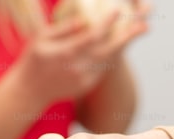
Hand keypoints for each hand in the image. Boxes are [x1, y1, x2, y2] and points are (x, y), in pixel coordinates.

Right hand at [16, 8, 147, 106]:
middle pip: (108, 51)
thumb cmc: (34, 59)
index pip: (91, 37)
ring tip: (138, 30)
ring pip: (110, 61)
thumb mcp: (41, 38)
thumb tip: (85, 20)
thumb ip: (63, 28)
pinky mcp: (86, 86)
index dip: (106, 24)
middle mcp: (77, 68)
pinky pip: (104, 68)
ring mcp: (83, 79)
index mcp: (64, 54)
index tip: (117, 10)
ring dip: (125, 45)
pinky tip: (122, 42)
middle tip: (144, 25)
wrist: (30, 91)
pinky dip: (114, 54)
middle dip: (127, 38)